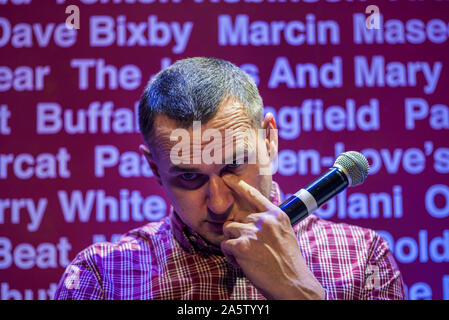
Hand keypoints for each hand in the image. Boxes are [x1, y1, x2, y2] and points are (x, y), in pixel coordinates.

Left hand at [221, 174, 324, 299]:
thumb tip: (251, 220)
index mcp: (277, 215)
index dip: (238, 185)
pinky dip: (230, 256)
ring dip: (233, 244)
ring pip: (228, 230)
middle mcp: (265, 220)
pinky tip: (242, 264)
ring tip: (246, 257)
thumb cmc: (289, 264)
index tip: (227, 177)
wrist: (294, 285)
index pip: (254, 195)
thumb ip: (270, 224)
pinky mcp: (243, 246)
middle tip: (250, 250)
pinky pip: (225, 245)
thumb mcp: (285, 235)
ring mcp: (253, 232)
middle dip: (239, 233)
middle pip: (237, 218)